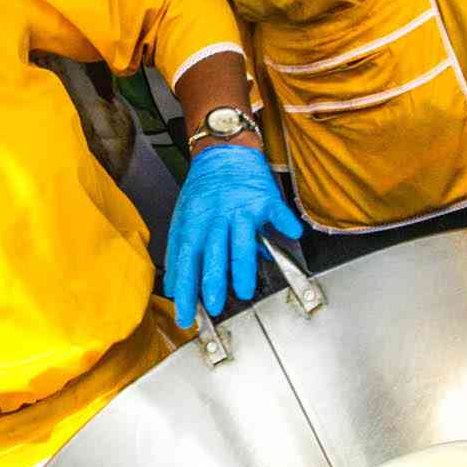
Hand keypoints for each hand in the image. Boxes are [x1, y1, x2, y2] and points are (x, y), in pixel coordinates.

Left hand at [165, 145, 303, 327]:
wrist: (223, 151)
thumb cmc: (204, 188)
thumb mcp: (184, 218)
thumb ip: (180, 252)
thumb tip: (174, 286)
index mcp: (194, 225)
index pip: (186, 262)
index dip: (186, 291)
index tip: (187, 315)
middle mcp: (216, 218)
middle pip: (212, 254)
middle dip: (212, 282)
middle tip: (214, 306)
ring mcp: (241, 208)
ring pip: (241, 240)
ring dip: (242, 267)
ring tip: (243, 289)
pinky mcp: (263, 199)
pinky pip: (276, 213)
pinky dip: (285, 223)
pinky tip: (292, 236)